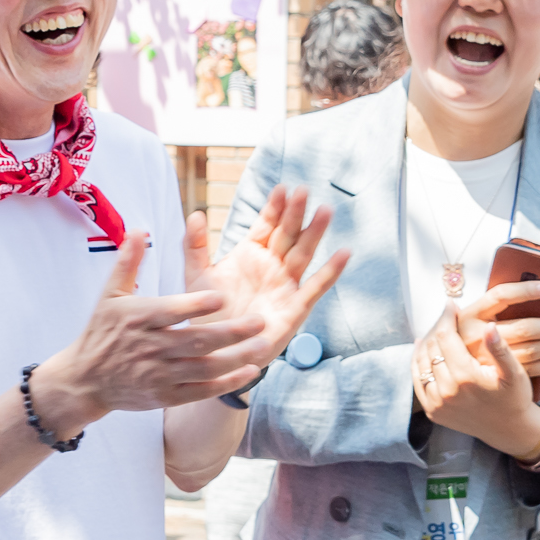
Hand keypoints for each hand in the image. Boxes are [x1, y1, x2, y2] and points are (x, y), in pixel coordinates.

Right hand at [35, 236, 270, 434]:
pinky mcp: (165, 396)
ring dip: (236, 358)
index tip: (223, 296)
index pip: (172, 311)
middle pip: (196, 340)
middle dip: (230, 332)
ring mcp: (159, 375)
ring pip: (204, 367)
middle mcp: (151, 347)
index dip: (197, 305)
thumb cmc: (101, 331)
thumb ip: (128, 262)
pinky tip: (249, 372)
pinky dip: (226, 384)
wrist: (85, 379)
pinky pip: (201, 391)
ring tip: (262, 345)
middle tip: (259, 321)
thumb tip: (138, 229)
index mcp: (139, 318)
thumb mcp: (110, 294)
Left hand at [183, 186, 350, 369]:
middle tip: (304, 191)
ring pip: (303, 254)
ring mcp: (285, 286)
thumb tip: (195, 213)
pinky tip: (344, 254)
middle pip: (288, 235)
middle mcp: (272, 266)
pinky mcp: (294, 309)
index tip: (282, 188)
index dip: (275, 207)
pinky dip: (330, 272)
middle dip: (295, 214)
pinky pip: (315, 288)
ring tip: (325, 211)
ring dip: (315, 234)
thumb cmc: (207, 313)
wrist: (213, 351)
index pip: (266, 225)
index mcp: (251, 254)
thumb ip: (195, 245)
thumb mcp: (197, 276)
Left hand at [414, 295, 539, 459]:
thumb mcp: (514, 373)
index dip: (447, 317)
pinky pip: (418, 381)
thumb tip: (489, 326)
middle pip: (432, 347)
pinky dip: (418, 363)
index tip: (451, 305)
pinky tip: (424, 348)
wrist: (508, 429)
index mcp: (465, 378)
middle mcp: (447, 391)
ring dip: (427, 342)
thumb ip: (501, 349)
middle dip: (438, 327)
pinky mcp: (433, 412)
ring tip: (436, 329)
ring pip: (422, 362)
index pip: (446, 337)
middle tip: (446, 315)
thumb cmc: (515, 398)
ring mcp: (437, 404)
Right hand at [460, 280, 539, 379]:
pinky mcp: (494, 375)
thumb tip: (537, 291)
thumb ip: (495, 306)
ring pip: (529, 350)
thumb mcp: (472, 316)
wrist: (445, 366)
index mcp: (470, 314)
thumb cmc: (465, 334)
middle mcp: (476, 336)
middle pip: (523, 328)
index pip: (502, 295)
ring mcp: (485, 358)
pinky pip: (528, 370)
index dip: (526, 290)